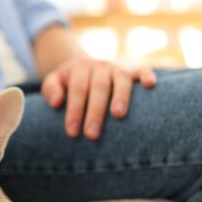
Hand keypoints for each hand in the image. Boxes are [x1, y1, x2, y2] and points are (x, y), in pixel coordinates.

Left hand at [41, 57, 156, 139]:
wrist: (83, 66)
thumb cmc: (67, 82)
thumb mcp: (53, 82)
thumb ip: (51, 90)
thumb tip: (58, 102)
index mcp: (79, 69)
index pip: (77, 90)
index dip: (75, 110)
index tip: (72, 132)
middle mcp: (99, 67)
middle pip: (98, 87)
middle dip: (95, 112)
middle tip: (92, 134)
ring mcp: (117, 68)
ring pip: (121, 79)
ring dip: (121, 96)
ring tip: (118, 115)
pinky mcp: (132, 71)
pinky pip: (142, 69)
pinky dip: (147, 75)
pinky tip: (151, 85)